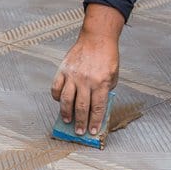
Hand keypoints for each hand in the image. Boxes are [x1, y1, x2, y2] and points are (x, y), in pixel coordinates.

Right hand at [51, 4, 122, 135]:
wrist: (97, 37)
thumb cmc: (107, 56)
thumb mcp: (114, 74)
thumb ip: (106, 90)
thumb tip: (97, 106)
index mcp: (101, 83)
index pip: (98, 108)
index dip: (95, 122)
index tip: (93, 131)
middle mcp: (86, 81)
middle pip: (81, 107)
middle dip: (80, 122)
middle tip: (79, 132)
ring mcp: (73, 76)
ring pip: (66, 100)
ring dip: (66, 113)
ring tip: (67, 121)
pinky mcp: (63, 70)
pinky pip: (56, 87)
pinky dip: (56, 97)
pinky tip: (59, 102)